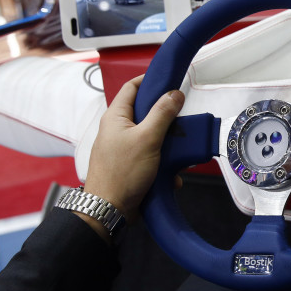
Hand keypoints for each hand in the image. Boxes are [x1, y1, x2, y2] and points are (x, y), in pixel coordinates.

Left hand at [83, 75, 184, 223]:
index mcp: (116, 117)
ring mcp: (123, 148)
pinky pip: (152, 158)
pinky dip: (163, 165)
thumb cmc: (122, 173)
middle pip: (146, 113)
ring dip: (168, 146)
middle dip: (167, 120)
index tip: (170, 81)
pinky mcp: (131, 165)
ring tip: (180, 154)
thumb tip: (175, 93)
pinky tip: (171, 176)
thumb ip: (162, 114)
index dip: (150, 81)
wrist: (109, 210)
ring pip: (152, 137)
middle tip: (182, 123)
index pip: (132, 87)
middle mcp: (117, 130)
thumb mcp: (147, 139)